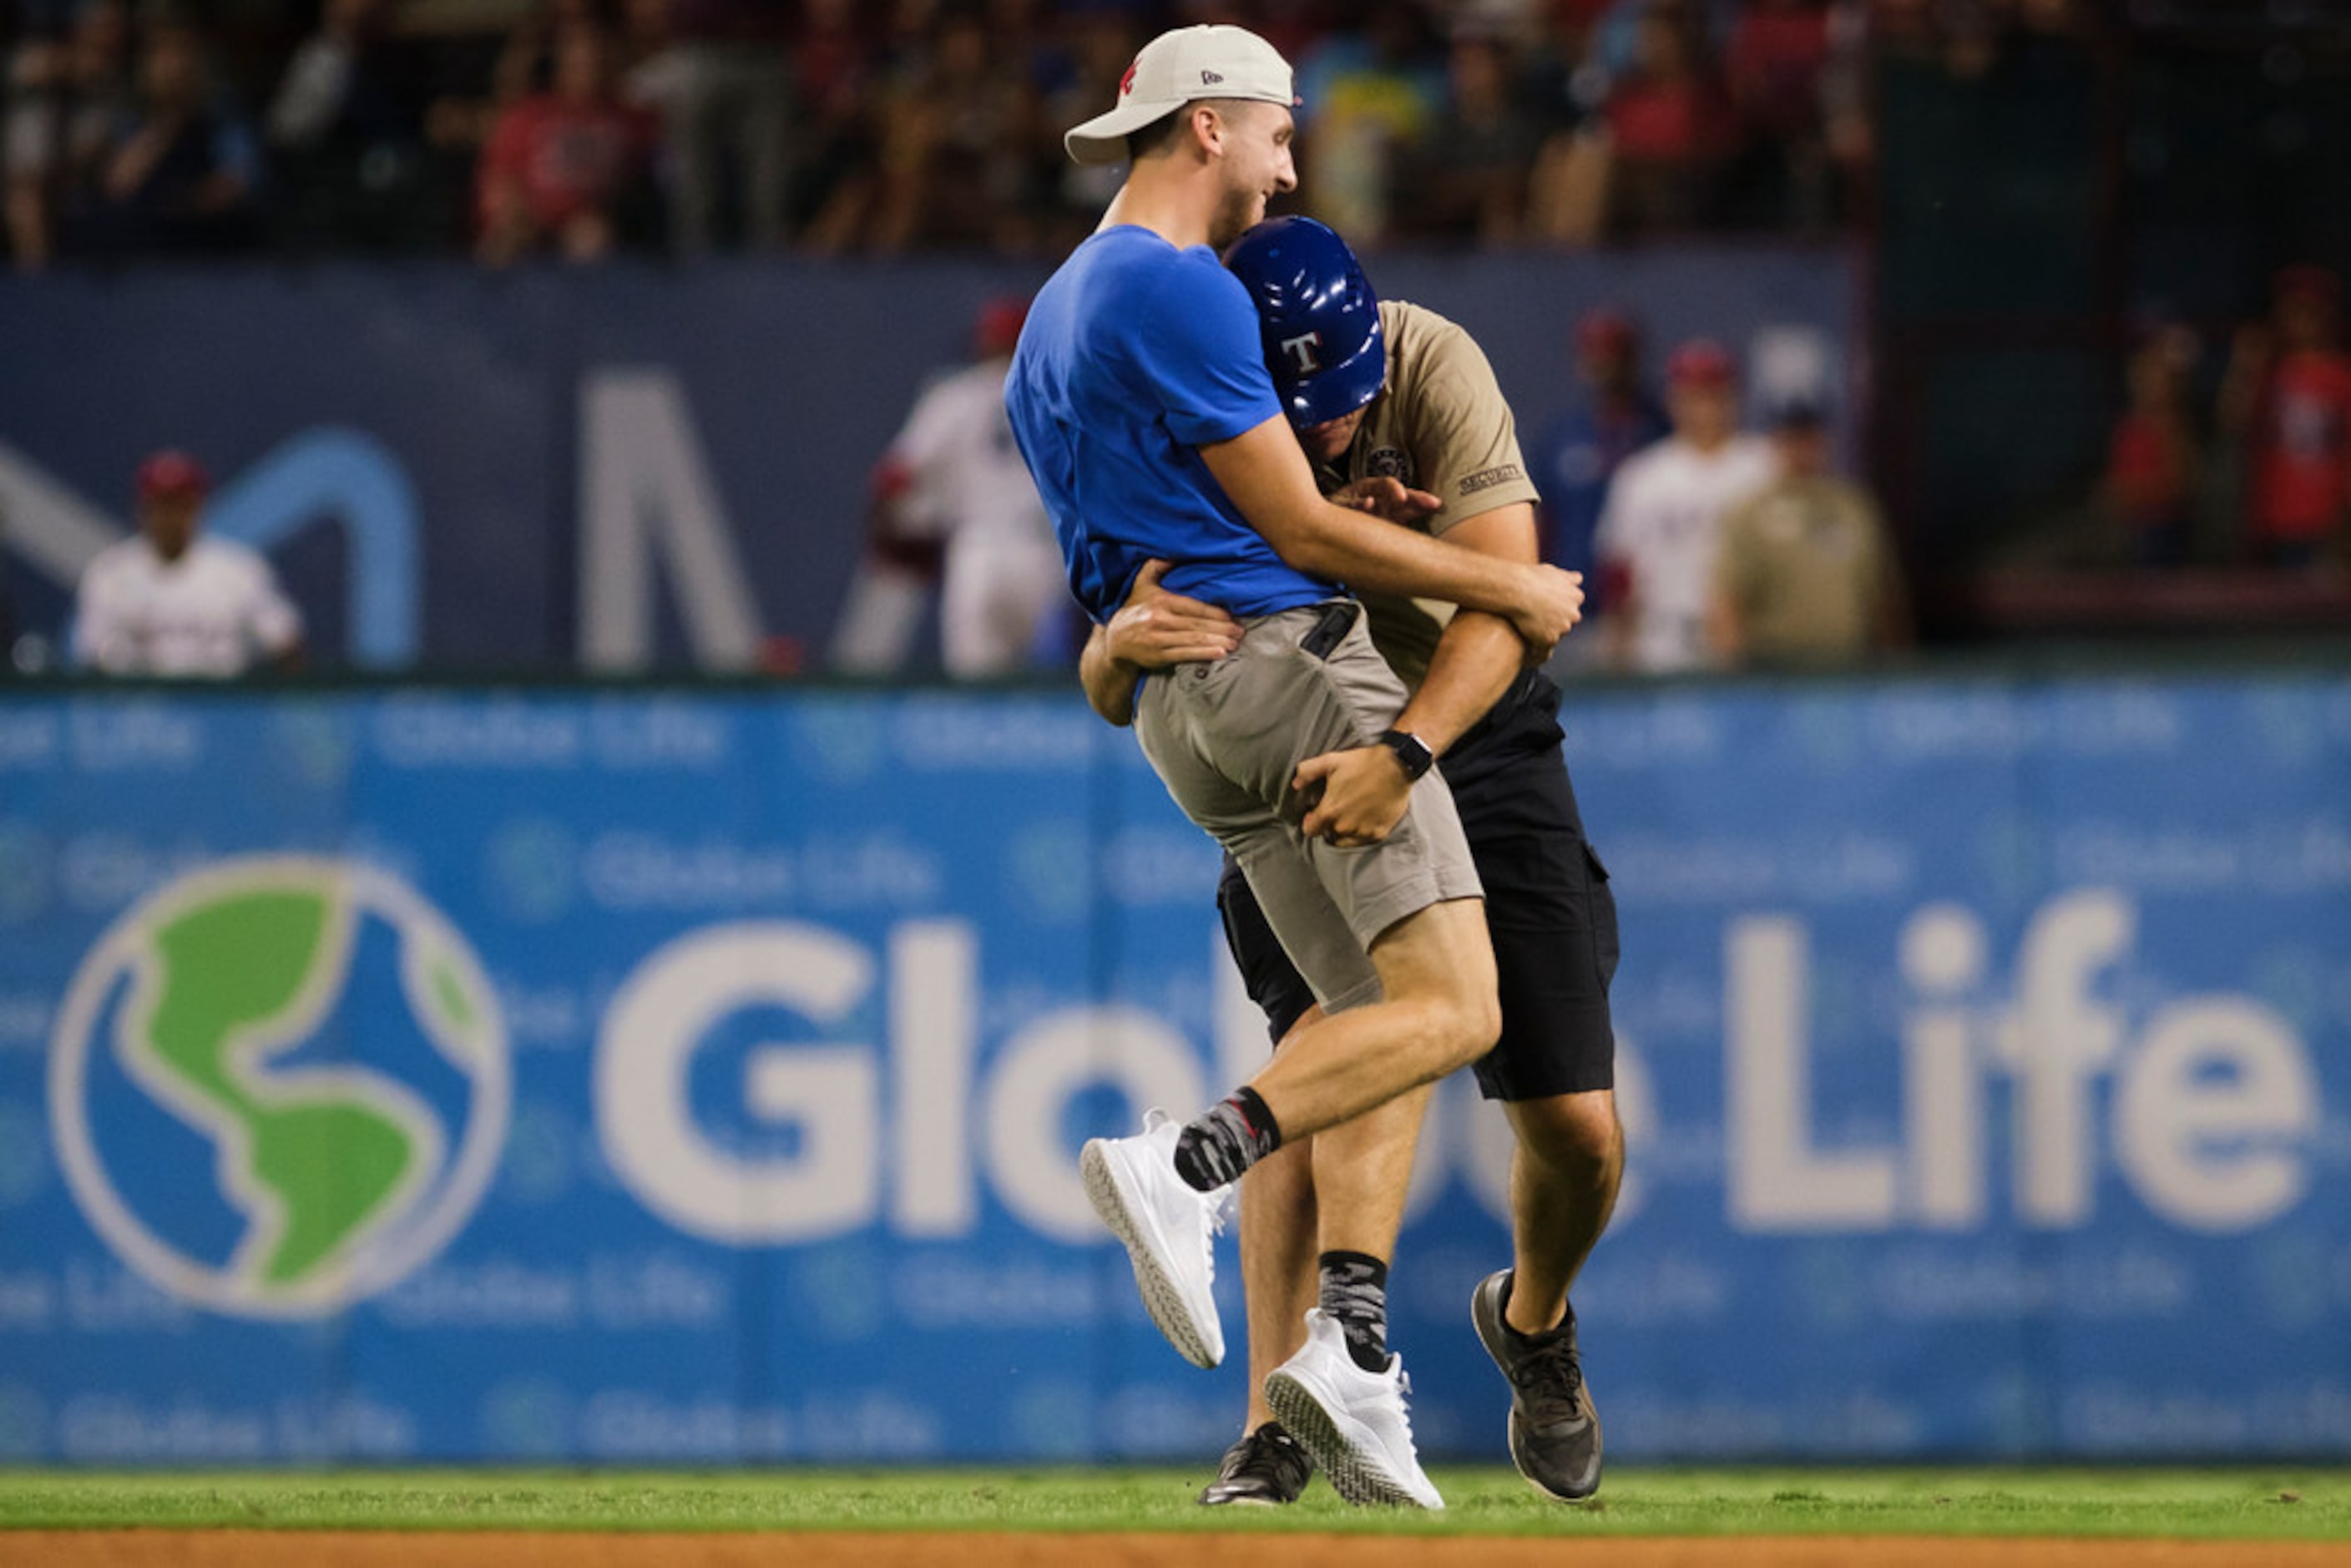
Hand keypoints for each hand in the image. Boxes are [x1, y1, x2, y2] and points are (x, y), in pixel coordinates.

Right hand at [1105, 558, 1241, 669]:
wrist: (1114, 640)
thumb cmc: (1134, 610)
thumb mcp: (1141, 584)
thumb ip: (1155, 567)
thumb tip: (1172, 554)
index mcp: (1160, 601)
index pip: (1193, 606)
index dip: (1215, 612)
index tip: (1232, 617)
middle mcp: (1159, 619)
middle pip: (1197, 624)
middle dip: (1222, 629)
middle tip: (1241, 632)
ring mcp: (1158, 639)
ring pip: (1194, 639)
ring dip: (1218, 642)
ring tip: (1235, 643)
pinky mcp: (1158, 656)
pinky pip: (1185, 654)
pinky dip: (1204, 654)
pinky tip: (1219, 654)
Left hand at [1293, 744, 1412, 845]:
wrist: (1397, 767)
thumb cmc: (1363, 763)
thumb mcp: (1331, 761)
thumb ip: (1308, 771)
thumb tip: (1295, 784)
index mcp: (1329, 811)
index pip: (1310, 830)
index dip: (1311, 821)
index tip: (1316, 813)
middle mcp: (1344, 826)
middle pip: (1329, 833)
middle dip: (1330, 823)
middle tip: (1340, 807)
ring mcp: (1362, 831)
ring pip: (1345, 839)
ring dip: (1345, 829)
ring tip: (1353, 812)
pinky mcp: (1378, 833)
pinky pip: (1363, 839)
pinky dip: (1362, 831)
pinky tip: (1366, 817)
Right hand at [1331, 477, 1442, 524]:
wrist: (1319, 520)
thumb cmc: (1355, 519)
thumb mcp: (1382, 518)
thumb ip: (1404, 514)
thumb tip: (1434, 511)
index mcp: (1385, 500)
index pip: (1407, 498)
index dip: (1421, 500)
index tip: (1437, 504)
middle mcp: (1373, 494)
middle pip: (1397, 491)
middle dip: (1413, 496)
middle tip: (1429, 502)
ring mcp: (1357, 497)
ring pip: (1377, 492)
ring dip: (1391, 491)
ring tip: (1402, 497)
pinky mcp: (1341, 502)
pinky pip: (1352, 503)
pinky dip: (1360, 503)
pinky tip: (1369, 504)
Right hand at [1505, 563, 1584, 659]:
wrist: (1517, 589)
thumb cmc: (1532, 577)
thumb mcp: (1553, 571)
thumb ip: (1568, 578)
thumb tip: (1579, 578)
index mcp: (1576, 596)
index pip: (1571, 606)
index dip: (1558, 606)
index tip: (1545, 605)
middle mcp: (1574, 614)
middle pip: (1566, 621)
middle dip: (1555, 620)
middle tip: (1537, 616)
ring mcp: (1563, 628)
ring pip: (1556, 634)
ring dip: (1547, 632)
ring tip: (1529, 628)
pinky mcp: (1550, 639)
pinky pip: (1544, 647)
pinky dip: (1537, 645)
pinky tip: (1527, 640)